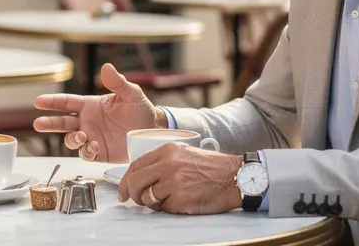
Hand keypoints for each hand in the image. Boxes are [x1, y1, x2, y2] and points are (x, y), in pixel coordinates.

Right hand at [32, 63, 157, 162]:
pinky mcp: (99, 153)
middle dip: (49, 123)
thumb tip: (106, 67)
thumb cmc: (141, 110)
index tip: (38, 101)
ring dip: (72, 139)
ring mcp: (92, 138)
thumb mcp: (131, 94)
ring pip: (71, 140)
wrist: (152, 132)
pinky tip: (94, 146)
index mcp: (91, 106)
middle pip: (62, 123)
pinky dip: (86, 151)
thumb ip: (118, 82)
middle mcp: (87, 122)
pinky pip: (85, 154)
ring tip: (81, 136)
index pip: (67, 103)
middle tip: (38, 124)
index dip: (52, 102)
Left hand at [118, 143, 241, 214]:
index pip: (136, 165)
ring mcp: (174, 182)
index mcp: (168, 151)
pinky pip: (164, 208)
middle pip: (135, 182)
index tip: (122, 190)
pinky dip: (168, 208)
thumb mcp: (184, 154)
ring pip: (147, 197)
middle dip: (131, 194)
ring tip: (165, 200)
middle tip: (132, 200)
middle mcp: (168, 165)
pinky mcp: (181, 199)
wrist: (235, 177)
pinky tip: (180, 202)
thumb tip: (140, 176)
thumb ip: (162, 161)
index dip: (125, 180)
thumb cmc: (212, 167)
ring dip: (151, 203)